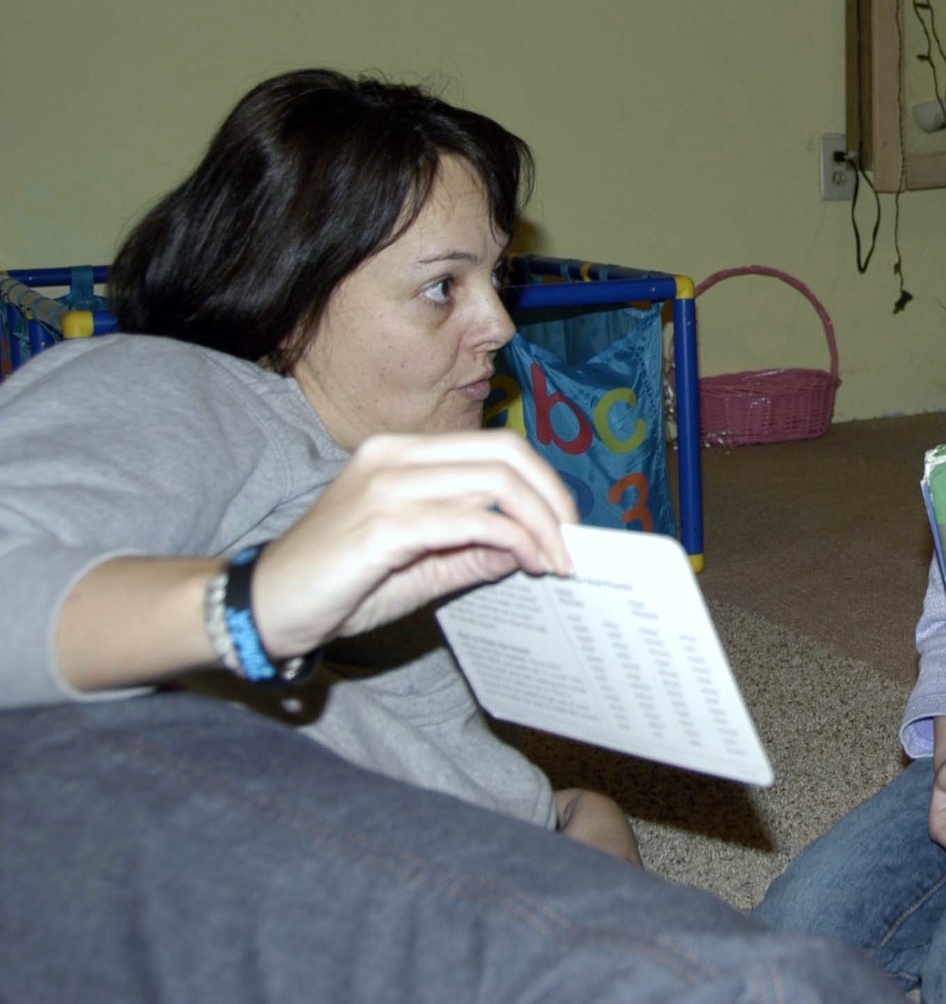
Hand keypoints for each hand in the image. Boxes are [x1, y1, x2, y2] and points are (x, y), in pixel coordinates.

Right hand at [248, 430, 578, 657]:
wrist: (262, 609)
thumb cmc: (337, 585)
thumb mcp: (419, 563)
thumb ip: (472, 548)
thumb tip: (530, 545)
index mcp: (402, 453)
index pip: (496, 447)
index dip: (544, 483)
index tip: (568, 526)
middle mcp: (394, 456)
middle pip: (505, 456)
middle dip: (552, 499)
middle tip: (573, 543)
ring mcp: (386, 486)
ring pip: (494, 484)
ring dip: (540, 524)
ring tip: (557, 561)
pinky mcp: (382, 526)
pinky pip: (470, 521)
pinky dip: (511, 540)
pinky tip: (525, 564)